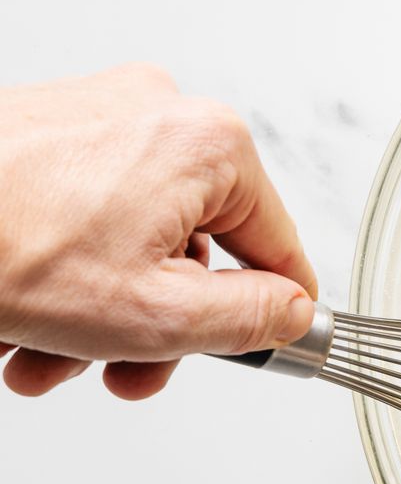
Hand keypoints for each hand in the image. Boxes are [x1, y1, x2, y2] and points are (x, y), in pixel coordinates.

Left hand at [0, 64, 316, 398]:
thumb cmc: (4, 246)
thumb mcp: (158, 316)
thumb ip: (249, 320)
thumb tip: (289, 313)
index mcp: (209, 145)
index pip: (277, 245)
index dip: (268, 311)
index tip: (258, 344)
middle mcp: (159, 113)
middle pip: (197, 248)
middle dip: (157, 325)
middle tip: (124, 370)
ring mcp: (99, 114)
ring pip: (136, 238)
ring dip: (103, 310)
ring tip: (51, 353)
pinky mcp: (48, 127)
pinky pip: (89, 213)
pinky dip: (67, 269)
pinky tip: (27, 316)